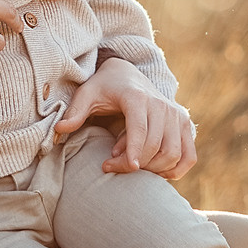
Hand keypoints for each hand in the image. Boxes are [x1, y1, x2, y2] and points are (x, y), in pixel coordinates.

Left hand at [55, 57, 197, 179]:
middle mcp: (162, 105)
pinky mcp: (184, 124)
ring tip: (128, 163)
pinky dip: (176, 169)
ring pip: (172, 154)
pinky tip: (157, 173)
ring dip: (152, 168)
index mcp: (138, 98)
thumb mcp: (87, 94)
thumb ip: (75, 111)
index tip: (127, 167)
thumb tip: (59, 130)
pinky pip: (188, 156)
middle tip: (109, 166)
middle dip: (133, 164)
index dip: (134, 151)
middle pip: (155, 146)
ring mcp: (176, 115)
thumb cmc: (105, 87)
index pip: (140, 129)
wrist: (128, 74)